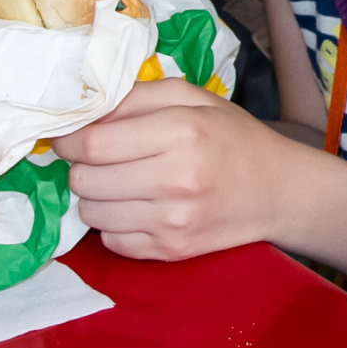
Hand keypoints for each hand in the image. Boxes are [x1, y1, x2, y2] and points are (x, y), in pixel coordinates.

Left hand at [54, 77, 300, 260]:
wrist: (278, 191)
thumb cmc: (234, 138)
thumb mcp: (195, 99)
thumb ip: (138, 97)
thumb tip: (84, 113)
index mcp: (182, 132)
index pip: (94, 143)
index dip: (68, 139)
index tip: (68, 136)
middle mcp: (175, 179)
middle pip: (84, 180)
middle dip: (81, 167)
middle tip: (101, 159)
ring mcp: (172, 221)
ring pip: (91, 213)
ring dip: (96, 196)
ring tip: (122, 183)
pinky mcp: (170, 250)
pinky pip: (110, 241)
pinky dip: (114, 224)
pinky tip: (138, 208)